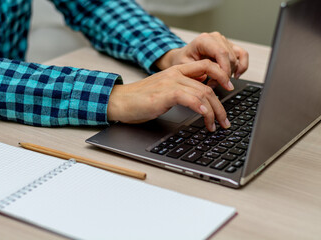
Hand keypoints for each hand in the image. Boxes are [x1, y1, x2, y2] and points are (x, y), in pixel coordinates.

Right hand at [107, 60, 231, 130]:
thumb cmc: (140, 100)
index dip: (221, 75)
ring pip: (203, 93)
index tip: (229, 88)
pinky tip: (205, 117)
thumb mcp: (164, 92)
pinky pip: (190, 98)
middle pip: (209, 84)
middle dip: (221, 105)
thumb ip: (180, 92)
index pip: (206, 66)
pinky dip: (201, 108)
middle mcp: (176, 74)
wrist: (120, 101)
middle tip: (225, 120)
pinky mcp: (166, 93)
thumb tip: (199, 104)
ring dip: (214, 112)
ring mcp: (171, 82)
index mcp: (176, 71)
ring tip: (216, 126)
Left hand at [155, 32, 248, 86]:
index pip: (221, 53)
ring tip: (218, 81)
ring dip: (230, 73)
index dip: (225, 69)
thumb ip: (196, 71)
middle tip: (213, 84)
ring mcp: (224, 41)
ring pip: (236, 59)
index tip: (224, 82)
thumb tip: (208, 77)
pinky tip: (235, 75)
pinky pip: (243, 55)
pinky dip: (242, 66)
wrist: (182, 57)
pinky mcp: (230, 46)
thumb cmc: (182, 61)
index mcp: (204, 40)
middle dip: (225, 74)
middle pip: (230, 57)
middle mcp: (216, 38)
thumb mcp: (184, 67)